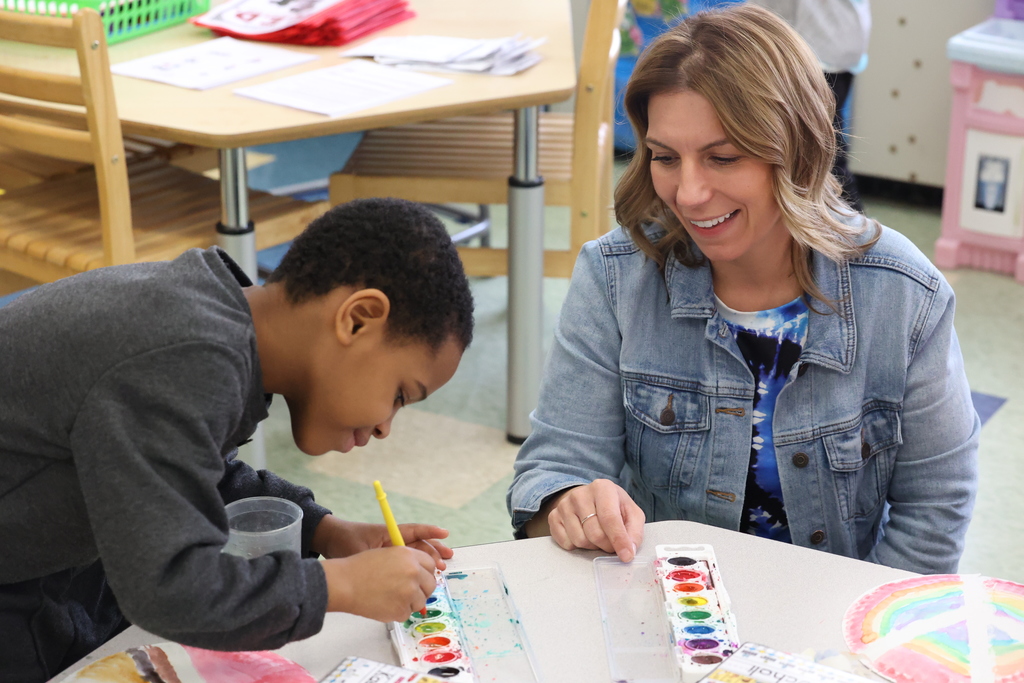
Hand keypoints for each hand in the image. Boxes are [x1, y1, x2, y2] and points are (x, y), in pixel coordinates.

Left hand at [312, 515, 452, 570]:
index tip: (444, 533)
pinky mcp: (387, 561)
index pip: (413, 530)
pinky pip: (406, 564)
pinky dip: (416, 571)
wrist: (330, 542)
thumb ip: (378, 561)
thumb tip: (395, 573)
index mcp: (389, 533)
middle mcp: (393, 541)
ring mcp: (391, 551)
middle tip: (445, 559)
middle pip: (419, 544)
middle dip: (434, 551)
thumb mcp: (361, 550)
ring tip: (441, 568)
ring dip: (428, 562)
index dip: (430, 532)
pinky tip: (423, 580)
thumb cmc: (344, 541)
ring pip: (415, 555)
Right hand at [322, 546, 436, 620]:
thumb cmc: (360, 568)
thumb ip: (407, 563)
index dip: (425, 573)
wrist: (345, 583)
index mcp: (410, 556)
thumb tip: (421, 575)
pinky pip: (407, 613)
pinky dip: (398, 612)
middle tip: (408, 592)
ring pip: (421, 601)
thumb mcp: (388, 554)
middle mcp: (414, 572)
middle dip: (422, 589)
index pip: (431, 565)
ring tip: (391, 598)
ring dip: (410, 602)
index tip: (420, 578)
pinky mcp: (402, 610)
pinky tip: (384, 605)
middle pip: (431, 584)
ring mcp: (409, 592)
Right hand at [544, 480, 643, 561]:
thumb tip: (629, 550)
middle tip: (611, 543)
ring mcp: (564, 505)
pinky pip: (566, 543)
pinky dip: (577, 546)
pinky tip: (583, 534)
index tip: (626, 556)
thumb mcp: (630, 512)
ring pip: (580, 540)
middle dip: (606, 545)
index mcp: (602, 488)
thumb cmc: (612, 506)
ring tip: (596, 535)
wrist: (588, 498)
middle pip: (594, 533)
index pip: (609, 517)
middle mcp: (580, 494)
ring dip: (592, 546)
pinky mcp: (553, 516)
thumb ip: (634, 530)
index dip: (619, 539)